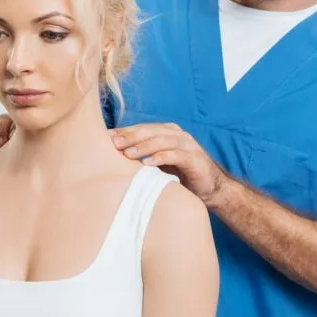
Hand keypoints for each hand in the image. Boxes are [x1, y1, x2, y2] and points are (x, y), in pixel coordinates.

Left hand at [110, 122, 227, 204]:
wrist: (210, 188)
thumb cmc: (179, 175)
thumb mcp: (158, 164)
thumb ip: (142, 156)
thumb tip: (112, 156)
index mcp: (166, 132)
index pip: (142, 128)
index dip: (124, 132)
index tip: (105, 137)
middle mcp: (177, 135)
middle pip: (150, 131)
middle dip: (130, 136)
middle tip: (113, 143)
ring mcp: (187, 145)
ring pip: (162, 140)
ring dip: (143, 146)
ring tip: (127, 154)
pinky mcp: (194, 158)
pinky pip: (175, 155)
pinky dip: (161, 158)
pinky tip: (147, 164)